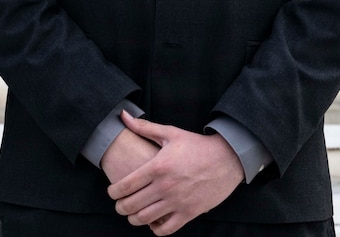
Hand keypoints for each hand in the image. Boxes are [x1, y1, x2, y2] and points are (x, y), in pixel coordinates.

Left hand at [107, 112, 243, 235]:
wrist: (227, 159)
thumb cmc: (197, 145)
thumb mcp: (170, 133)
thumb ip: (144, 127)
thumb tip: (123, 114)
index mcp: (157, 167)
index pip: (125, 185)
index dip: (113, 192)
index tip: (112, 192)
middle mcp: (165, 186)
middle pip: (131, 205)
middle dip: (120, 207)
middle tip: (119, 205)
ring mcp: (177, 201)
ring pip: (145, 219)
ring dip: (134, 219)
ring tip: (133, 214)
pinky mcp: (189, 213)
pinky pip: (166, 229)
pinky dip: (156, 229)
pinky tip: (153, 222)